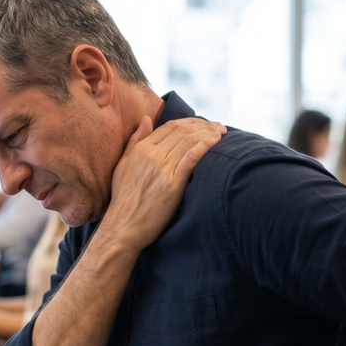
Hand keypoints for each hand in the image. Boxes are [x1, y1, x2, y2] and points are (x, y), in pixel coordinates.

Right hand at [99, 116, 225, 249]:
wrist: (124, 226)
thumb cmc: (124, 200)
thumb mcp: (123, 165)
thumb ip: (134, 141)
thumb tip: (146, 118)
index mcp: (140, 149)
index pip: (170, 126)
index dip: (189, 122)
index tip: (202, 123)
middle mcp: (151, 155)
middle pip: (182, 131)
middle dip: (203, 125)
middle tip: (218, 126)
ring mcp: (162, 168)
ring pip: (189, 141)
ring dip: (208, 132)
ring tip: (222, 131)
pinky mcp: (172, 183)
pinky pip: (192, 157)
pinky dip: (206, 145)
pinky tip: (216, 139)